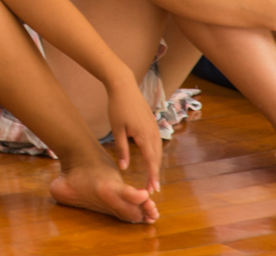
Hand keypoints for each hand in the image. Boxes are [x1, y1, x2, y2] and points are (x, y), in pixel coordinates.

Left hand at [105, 77, 161, 192]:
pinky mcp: (152, 123)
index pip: (151, 161)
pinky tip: (151, 160)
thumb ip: (122, 149)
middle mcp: (152, 133)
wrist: (124, 86)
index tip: (153, 190)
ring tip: (151, 178)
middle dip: (155, 174)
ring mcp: (154, 127)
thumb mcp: (116, 129)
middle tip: (152, 189)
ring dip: (156, 165)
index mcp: (144, 135)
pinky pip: (157, 143)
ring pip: (158, 151)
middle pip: (157, 158)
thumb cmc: (117, 106)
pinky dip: (155, 155)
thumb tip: (124, 167)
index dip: (152, 176)